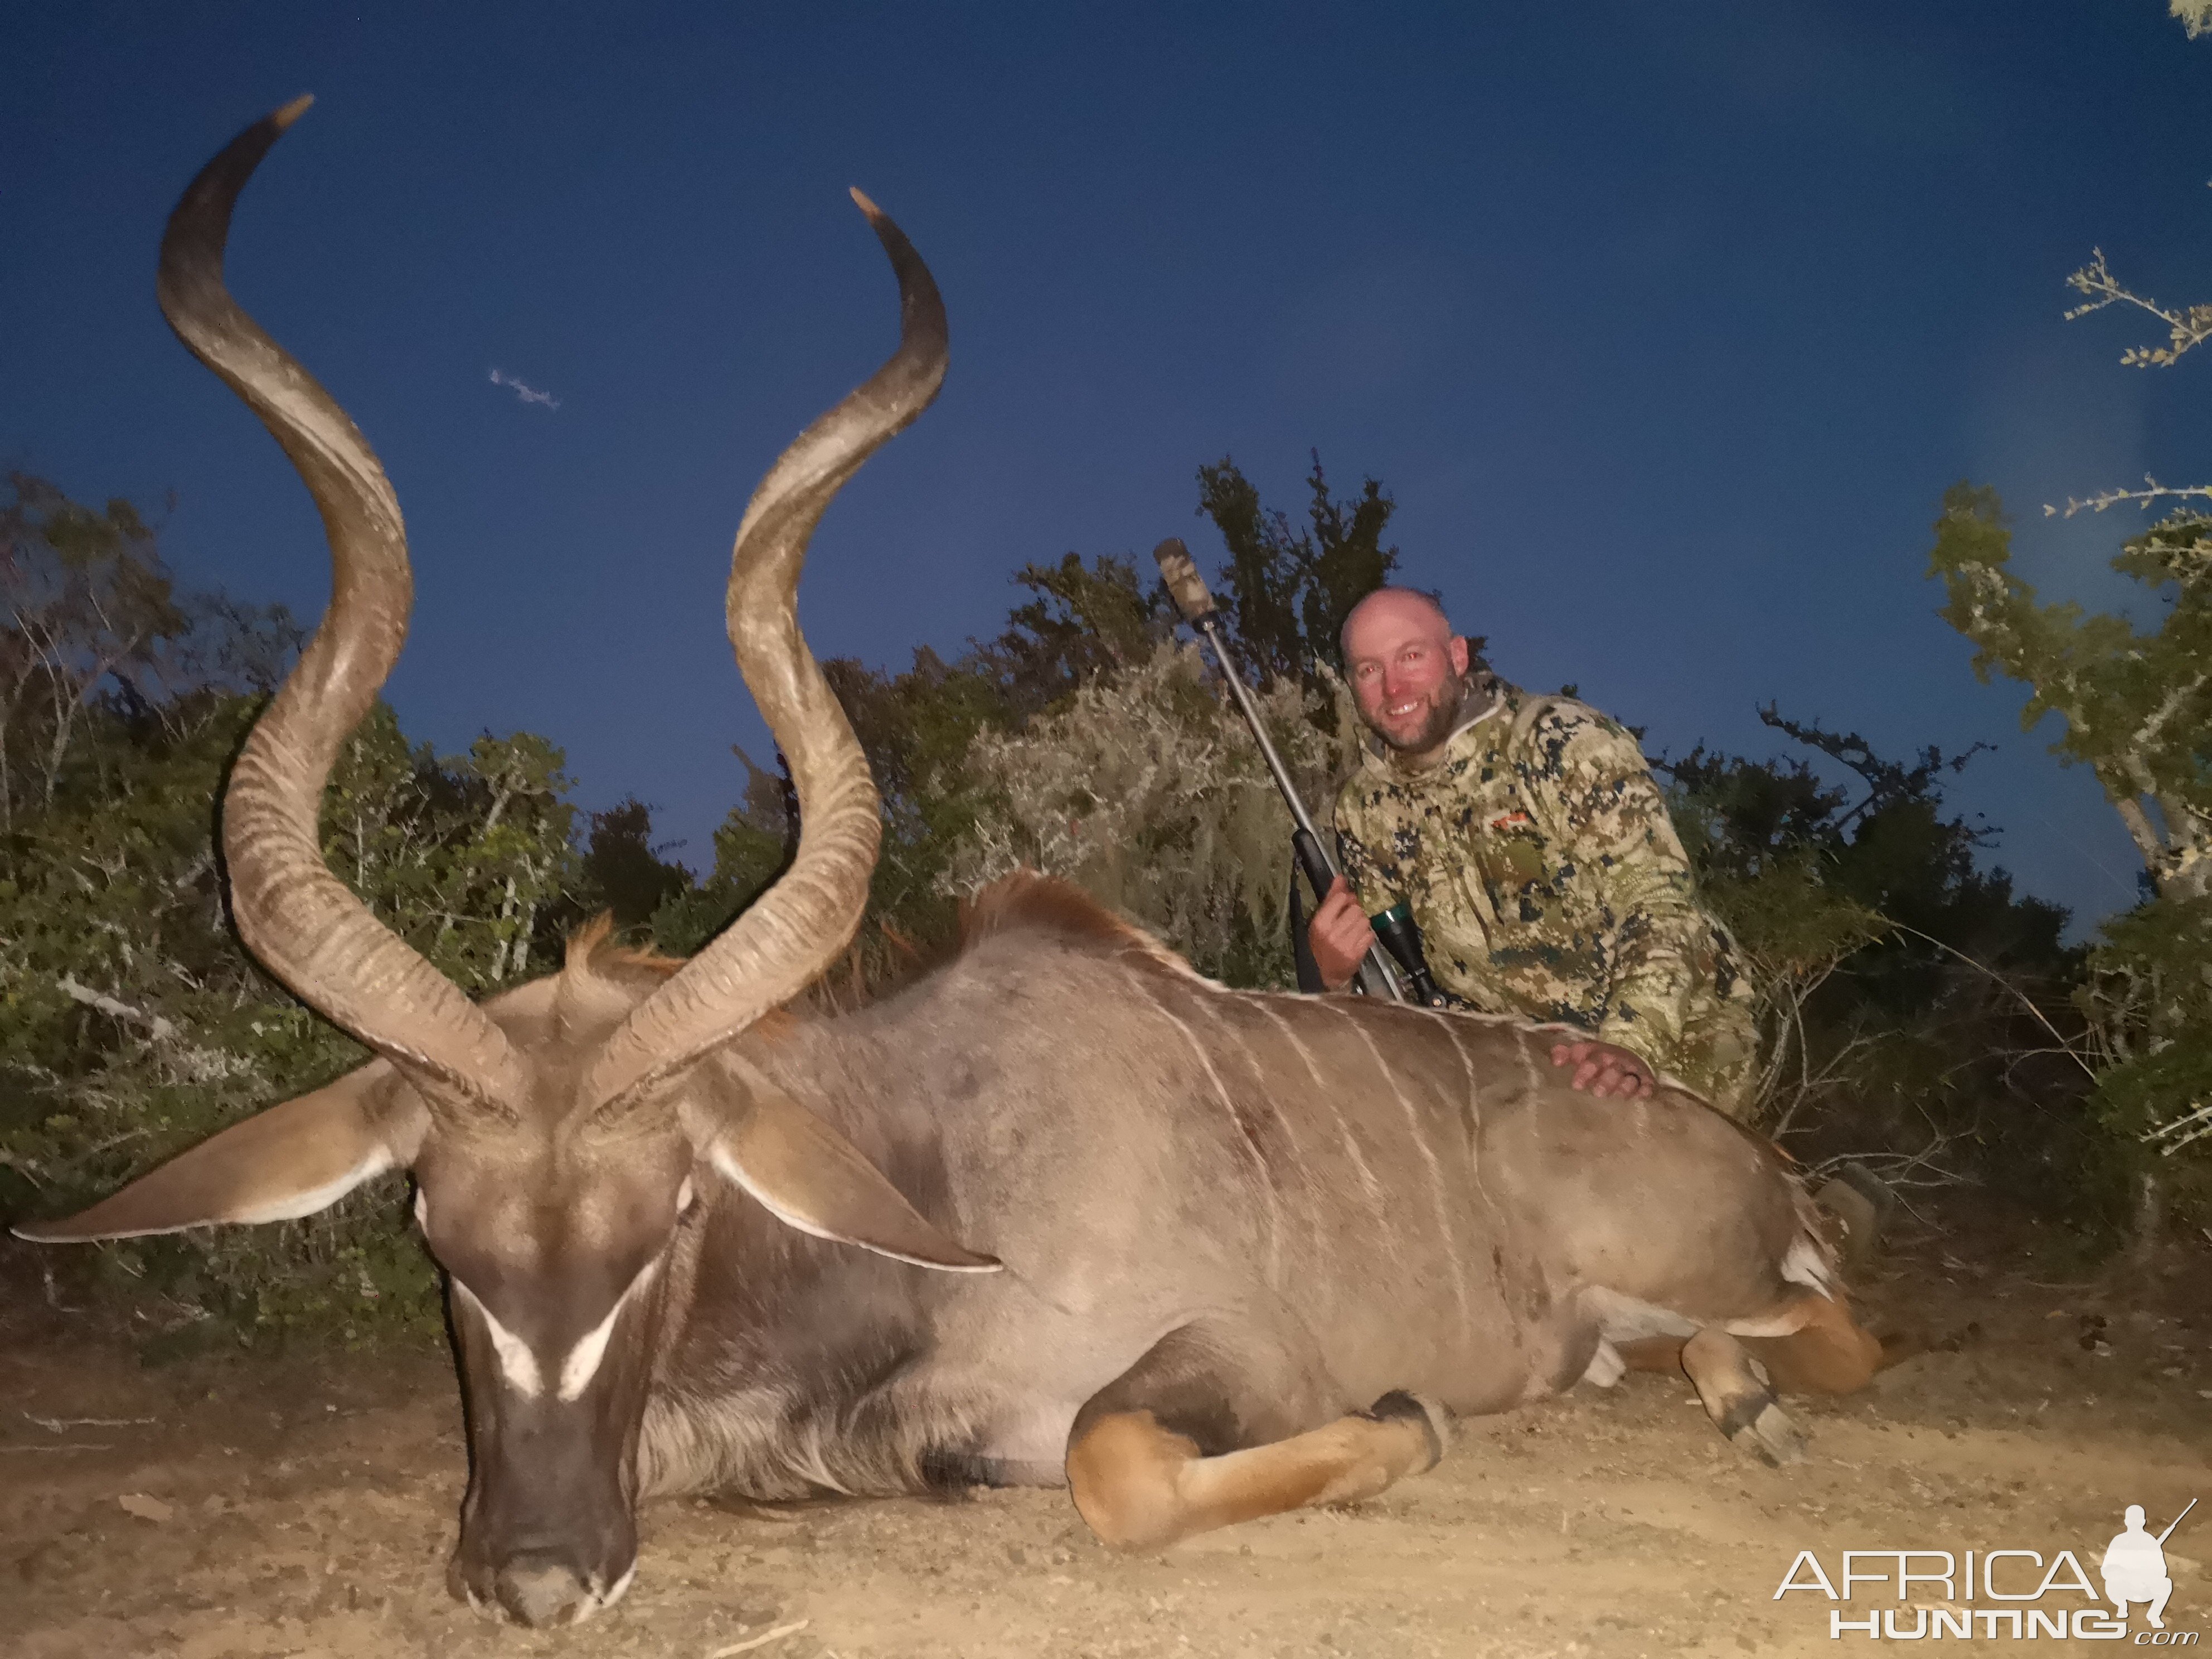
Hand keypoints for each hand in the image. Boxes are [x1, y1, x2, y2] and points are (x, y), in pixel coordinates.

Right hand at [1307, 877, 1375, 991]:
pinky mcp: (1357, 954)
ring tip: (1353, 930)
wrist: (1325, 973)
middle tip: (1350, 919)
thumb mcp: (1321, 920)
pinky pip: (1370, 935)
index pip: (1341, 898)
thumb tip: (1341, 877)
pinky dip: (1366, 935)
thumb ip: (1331, 898)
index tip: (1346, 903)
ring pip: (1365, 921)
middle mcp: (1332, 933)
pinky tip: (1358, 939)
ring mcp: (1345, 944)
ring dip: (1362, 923)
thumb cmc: (1321, 943)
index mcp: (1320, 923)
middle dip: (1356, 911)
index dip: (1347, 898)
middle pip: (1356, 909)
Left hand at [1548, 1039, 1654, 1099]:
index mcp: (1597, 1053)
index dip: (1583, 1070)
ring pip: (1628, 1077)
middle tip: (1597, 1093)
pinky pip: (1647, 1084)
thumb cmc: (1599, 1061)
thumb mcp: (1583, 1055)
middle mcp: (1614, 1061)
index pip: (1590, 1057)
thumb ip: (1566, 1054)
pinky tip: (1642, 1095)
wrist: (1630, 1056)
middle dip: (1605, 1080)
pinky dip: (1645, 1089)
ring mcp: (1630, 1070)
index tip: (1576, 1086)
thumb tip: (1555, 1059)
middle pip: (1611, 1068)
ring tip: (1618, 1096)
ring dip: (1624, 1086)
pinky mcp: (1645, 1081)